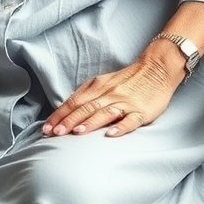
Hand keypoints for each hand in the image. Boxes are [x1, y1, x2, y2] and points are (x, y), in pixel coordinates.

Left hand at [42, 55, 181, 138]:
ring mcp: (125, 103)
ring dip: (90, 122)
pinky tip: (111, 135)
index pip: (74, 102)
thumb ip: (86, 94)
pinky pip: (130, 120)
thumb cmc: (127, 79)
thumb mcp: (103, 82)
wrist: (157, 69)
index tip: (46, 128)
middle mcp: (109, 94)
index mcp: (98, 87)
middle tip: (54, 133)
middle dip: (68, 121)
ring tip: (76, 132)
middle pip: (85, 108)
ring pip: (105, 112)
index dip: (59, 115)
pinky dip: (120, 127)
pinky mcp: (141, 111)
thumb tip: (65, 109)